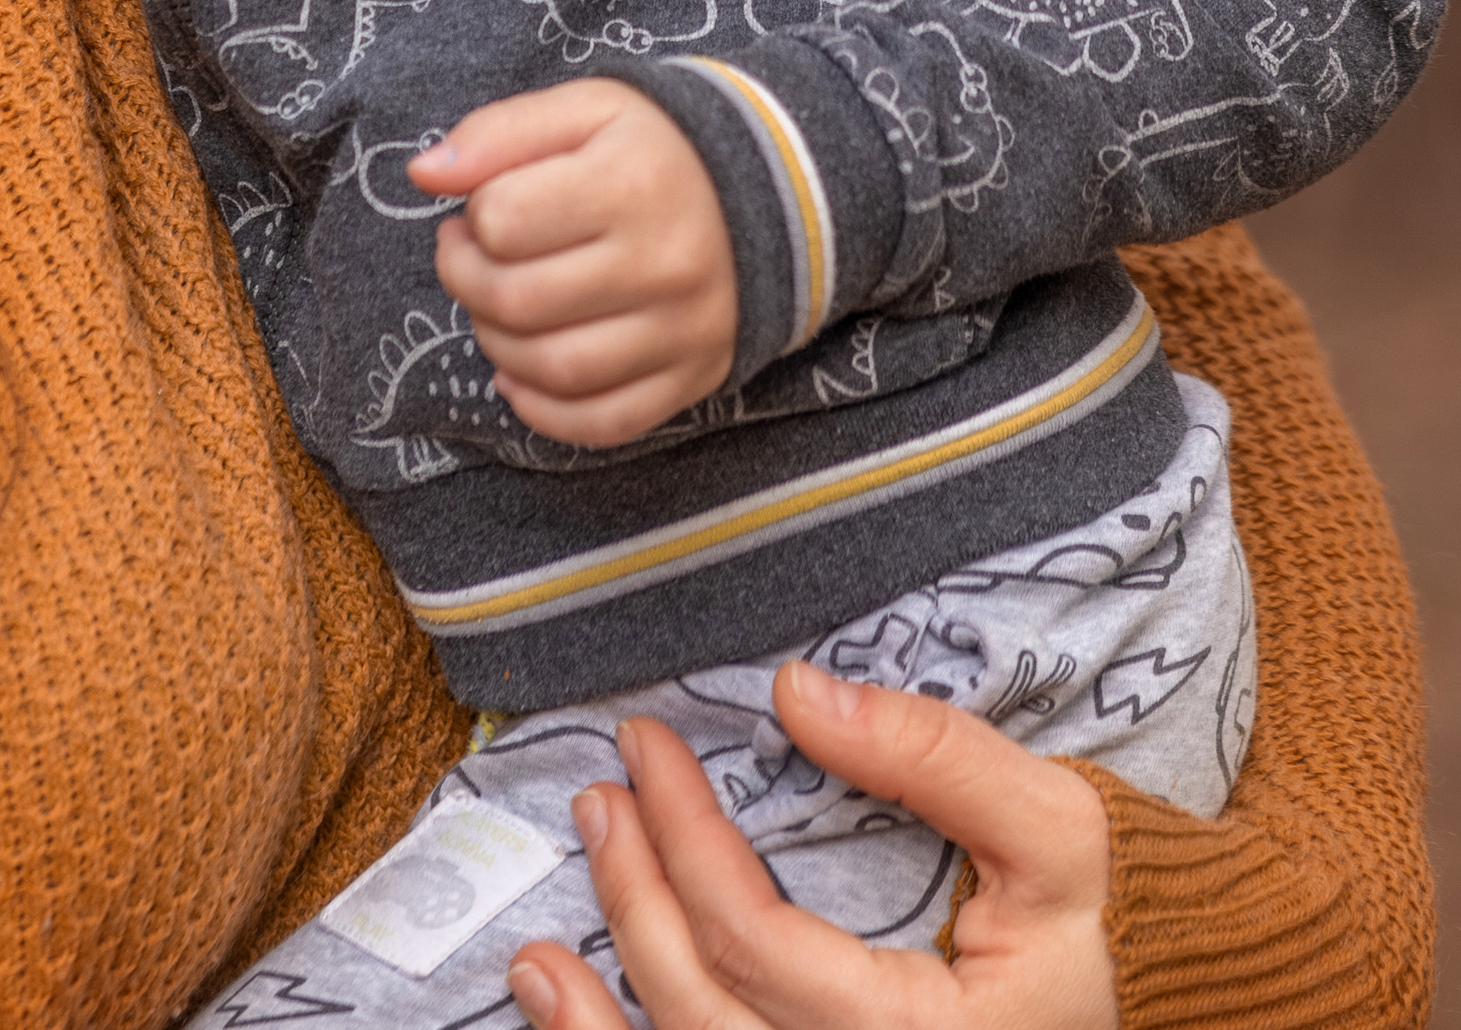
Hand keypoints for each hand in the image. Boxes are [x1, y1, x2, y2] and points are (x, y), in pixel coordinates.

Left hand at [409, 79, 737, 445]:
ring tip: (496, 307)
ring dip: (496, 345)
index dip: (470, 218)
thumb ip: (499, 133)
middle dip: (466, 283)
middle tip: (469, 260)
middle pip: (518, 302)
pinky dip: (545, 413)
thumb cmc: (656, 147)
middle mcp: (664, 263)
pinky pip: (604, 423)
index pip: (504, 220)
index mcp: (631, 182)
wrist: (770, 192)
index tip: (476, 212)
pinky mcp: (693, 378)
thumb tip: (422, 174)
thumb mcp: (585, 109)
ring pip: (554, 370)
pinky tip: (520, 375)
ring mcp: (683, 331)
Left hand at [506, 661, 1115, 1029]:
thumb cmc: (1112, 928)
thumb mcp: (1057, 834)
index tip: (646, 745)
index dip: (683, 837)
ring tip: (536, 952)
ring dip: (599, 1017)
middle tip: (599, 797)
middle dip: (635, 896)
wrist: (1154, 1003)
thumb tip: (799, 694)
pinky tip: (568, 1012)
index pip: (756, 938)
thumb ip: (938, 759)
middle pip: (706, 1010)